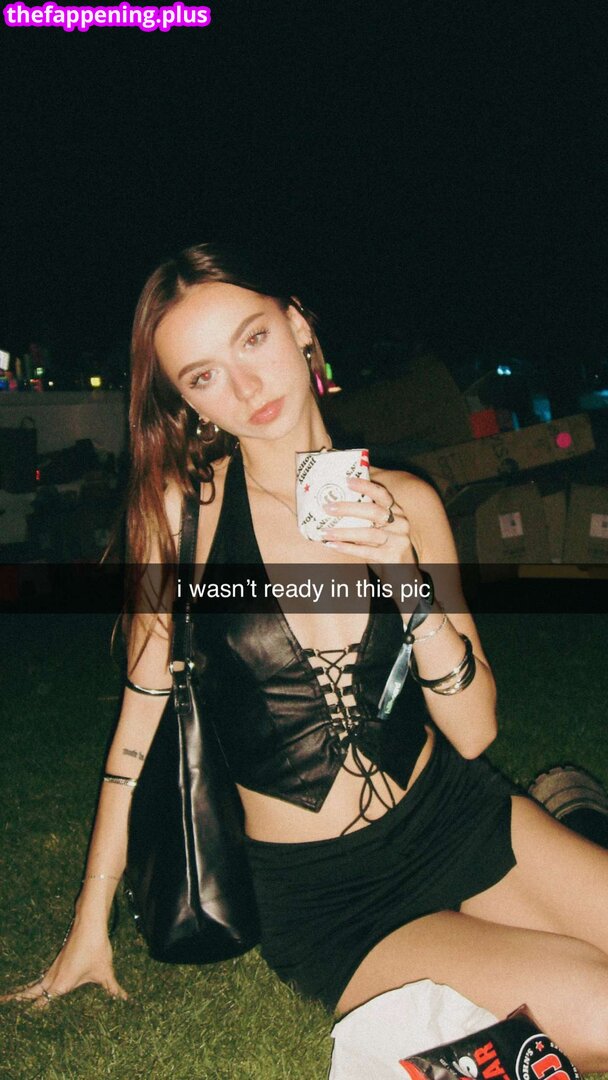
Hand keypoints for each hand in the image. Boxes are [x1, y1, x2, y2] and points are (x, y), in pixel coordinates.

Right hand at [0, 914, 127, 1008]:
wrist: (89, 922)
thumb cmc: (96, 948)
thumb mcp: (105, 971)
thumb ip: (114, 989)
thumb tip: (126, 1000)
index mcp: (60, 986)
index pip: (40, 1006)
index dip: (31, 1017)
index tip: (22, 1028)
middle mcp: (52, 979)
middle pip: (29, 994)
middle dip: (16, 1002)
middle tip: (3, 1006)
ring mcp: (52, 969)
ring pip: (33, 985)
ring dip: (23, 992)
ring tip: (9, 1000)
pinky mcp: (56, 962)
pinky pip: (40, 977)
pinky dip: (33, 984)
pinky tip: (36, 987)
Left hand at [322, 475, 416, 568]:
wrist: (403, 572)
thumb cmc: (384, 545)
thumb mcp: (379, 527)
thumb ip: (366, 515)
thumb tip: (336, 501)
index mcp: (396, 512)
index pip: (382, 494)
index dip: (366, 486)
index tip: (347, 481)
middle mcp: (400, 523)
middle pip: (373, 511)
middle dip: (348, 508)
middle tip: (327, 507)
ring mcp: (398, 541)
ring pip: (368, 534)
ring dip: (343, 532)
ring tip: (325, 532)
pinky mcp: (393, 557)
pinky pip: (367, 552)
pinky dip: (348, 548)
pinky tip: (333, 546)